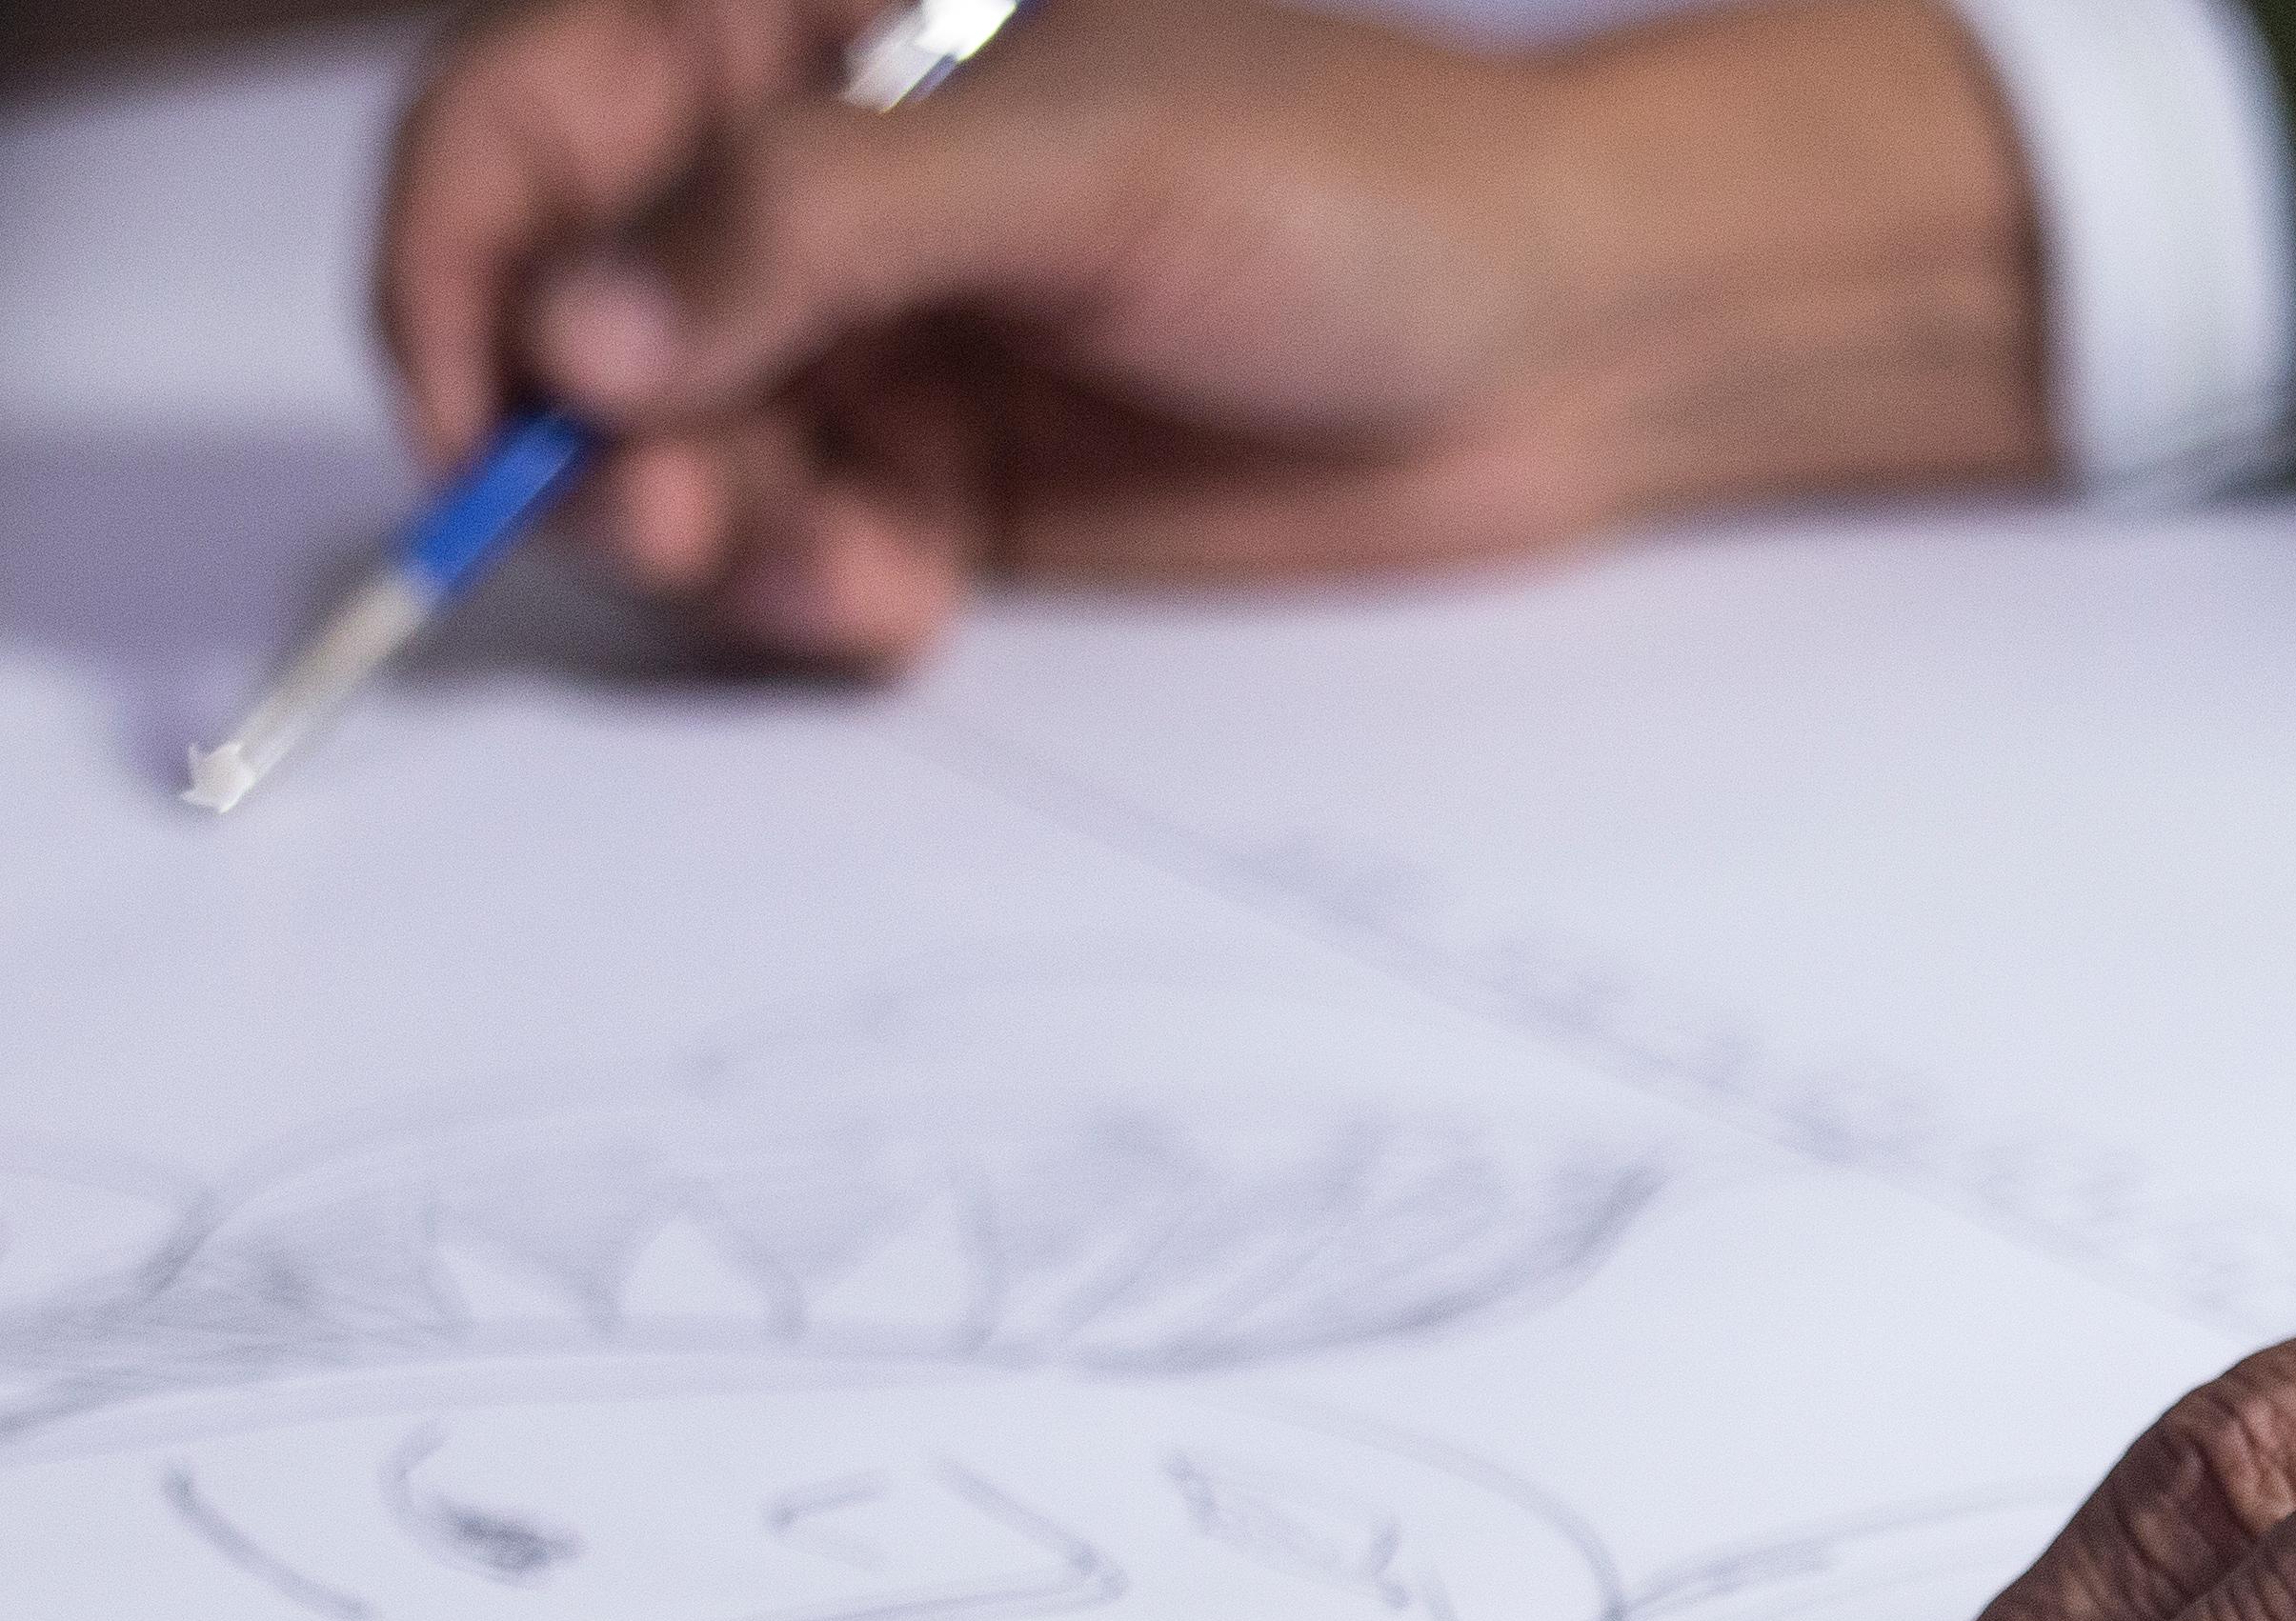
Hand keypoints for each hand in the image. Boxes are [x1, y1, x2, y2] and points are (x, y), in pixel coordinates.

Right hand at [373, 0, 2049, 669]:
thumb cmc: (1357, 187)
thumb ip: (816, 228)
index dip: (451, 259)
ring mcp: (862, 340)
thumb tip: (584, 331)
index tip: (475, 406)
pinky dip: (807, 599)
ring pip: (662, 461)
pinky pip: (789, 556)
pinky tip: (896, 603)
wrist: (1558, 339)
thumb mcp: (1078, 167)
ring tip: (835, 576)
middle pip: (559, 317)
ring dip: (703, 541)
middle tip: (677, 525)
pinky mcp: (936, 478)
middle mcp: (797, 183)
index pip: (517, 121)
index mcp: (790, 27)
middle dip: (581, 440)